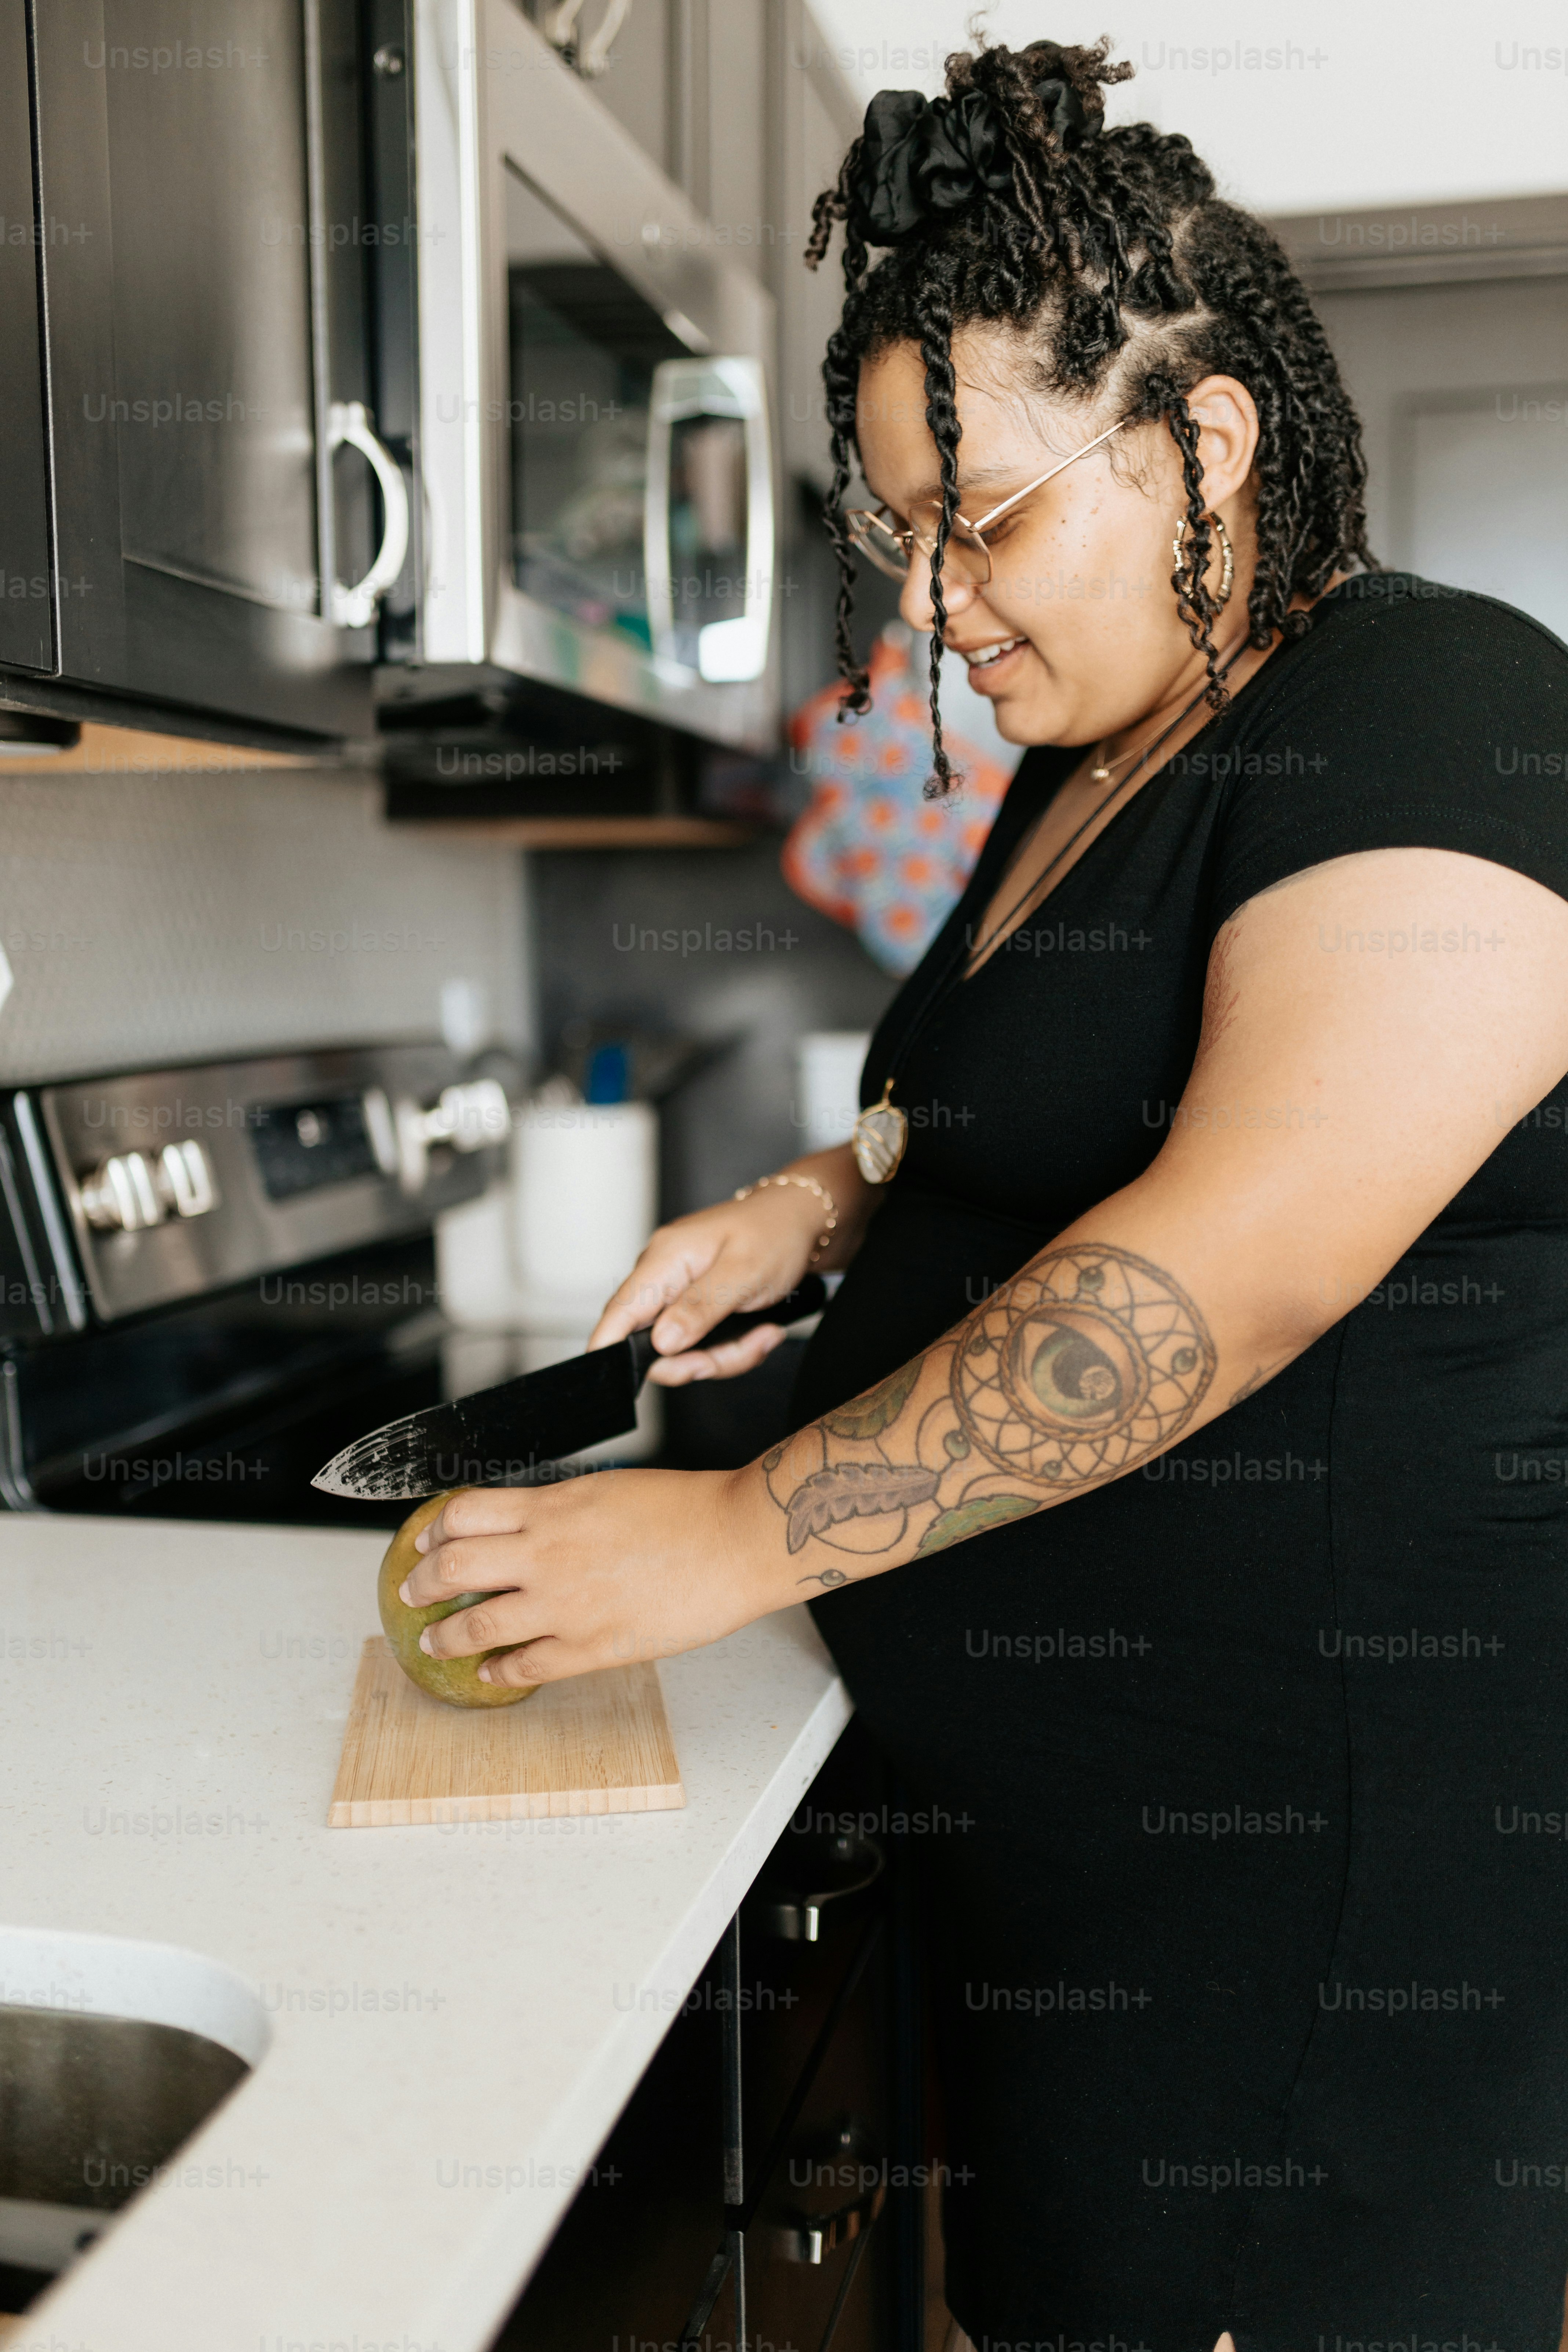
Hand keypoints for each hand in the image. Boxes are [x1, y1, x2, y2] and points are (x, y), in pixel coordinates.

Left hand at [397, 1471, 784, 1685]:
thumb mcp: (606, 1490)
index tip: (425, 1540)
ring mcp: (564, 1604)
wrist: (733, 1540)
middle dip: (421, 1582)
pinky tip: (492, 1672)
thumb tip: (527, 1527)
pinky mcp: (590, 1646)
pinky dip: (499, 1669)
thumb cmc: (685, 1510)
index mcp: (551, 1507)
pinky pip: (525, 1664)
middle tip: (412, 1591)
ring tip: (433, 1640)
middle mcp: (546, 1553)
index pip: (464, 1513)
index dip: (435, 1530)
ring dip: (446, 1635)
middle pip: (454, 1566)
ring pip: (477, 1624)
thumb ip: (560, 1510)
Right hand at [587, 1150, 856, 1386]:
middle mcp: (665, 1276)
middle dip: (700, 1360)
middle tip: (741, 1350)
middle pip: (654, 1345)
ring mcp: (681, 1293)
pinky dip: (735, 1346)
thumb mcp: (744, 1272)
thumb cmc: (777, 1232)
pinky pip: (704, 1345)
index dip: (611, 1352)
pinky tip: (761, 1330)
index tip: (623, 1383)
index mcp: (664, 1260)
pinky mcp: (699, 1306)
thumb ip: (699, 1307)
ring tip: (764, 1334)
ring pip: (684, 1352)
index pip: (618, 1313)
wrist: (805, 1219)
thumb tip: (661, 1342)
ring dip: (727, 1354)